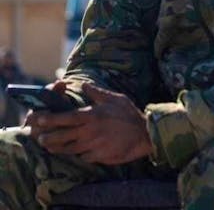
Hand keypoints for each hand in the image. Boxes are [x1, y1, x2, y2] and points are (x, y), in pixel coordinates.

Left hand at [27, 82, 151, 164]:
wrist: (146, 134)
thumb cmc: (130, 114)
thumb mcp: (115, 98)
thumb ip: (97, 92)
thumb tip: (84, 85)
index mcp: (92, 116)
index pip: (65, 118)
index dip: (50, 119)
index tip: (40, 120)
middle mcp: (90, 131)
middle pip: (61, 137)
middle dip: (48, 138)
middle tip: (41, 138)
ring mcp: (94, 145)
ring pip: (68, 149)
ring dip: (58, 148)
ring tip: (51, 147)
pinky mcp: (99, 156)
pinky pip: (83, 157)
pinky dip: (78, 155)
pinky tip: (76, 152)